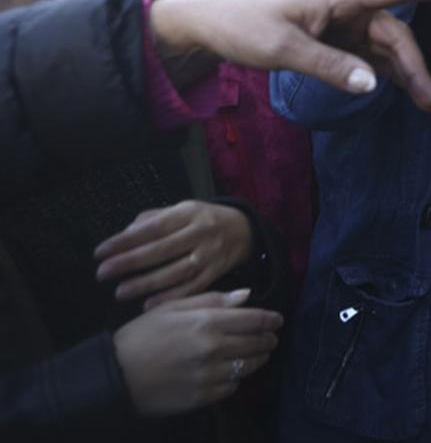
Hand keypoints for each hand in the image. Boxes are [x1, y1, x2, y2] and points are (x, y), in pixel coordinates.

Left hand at [95, 201, 251, 308]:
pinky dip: (170, 297)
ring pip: (176, 271)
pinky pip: (192, 288)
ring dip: (147, 283)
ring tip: (120, 292)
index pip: (152, 227)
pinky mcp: (217, 273)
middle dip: (129, 262)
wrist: (245, 231)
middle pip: (162, 250)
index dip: (125, 240)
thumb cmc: (203, 220)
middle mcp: (201, 233)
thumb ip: (152, 220)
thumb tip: (124, 236)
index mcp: (189, 213)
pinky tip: (148, 305)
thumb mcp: (181, 210)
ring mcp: (210, 254)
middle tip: (102, 273)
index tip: (100, 252)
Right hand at [114, 288, 282, 416]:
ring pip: (249, 366)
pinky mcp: (202, 397)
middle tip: (270, 338)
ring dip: (258, 359)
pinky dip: (236, 379)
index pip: (254, 320)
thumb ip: (212, 300)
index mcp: (207, 322)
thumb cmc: (142, 336)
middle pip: (256, 343)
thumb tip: (247, 295)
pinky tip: (232, 372)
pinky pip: (232, 387)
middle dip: (268, 339)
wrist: (115, 374)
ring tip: (258, 354)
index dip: (271, 319)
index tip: (278, 320)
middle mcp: (213, 348)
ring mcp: (209, 375)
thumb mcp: (172, 308)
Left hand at [149, 0, 430, 111]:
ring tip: (429, 105)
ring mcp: (345, 28)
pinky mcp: (337, 44)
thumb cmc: (245, 26)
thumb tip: (373, 85)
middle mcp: (349, 9)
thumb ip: (329, 66)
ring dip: (409, 75)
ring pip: (388, 50)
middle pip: (397, 35)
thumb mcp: (283, 48)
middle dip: (418, 67)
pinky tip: (405, 92)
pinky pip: (372, 59)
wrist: (213, 27)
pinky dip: (390, 75)